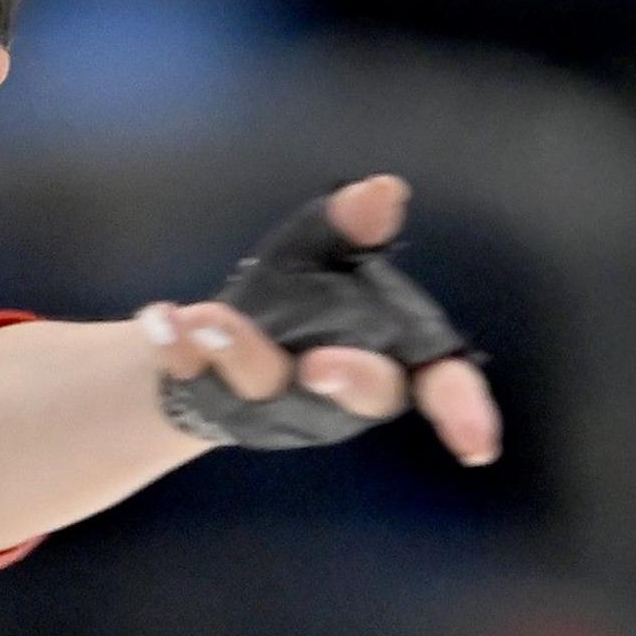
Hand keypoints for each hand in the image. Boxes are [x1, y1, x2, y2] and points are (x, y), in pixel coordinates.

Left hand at [138, 174, 502, 465]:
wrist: (212, 334)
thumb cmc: (298, 296)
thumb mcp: (324, 251)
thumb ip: (353, 225)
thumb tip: (382, 190)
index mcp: (391, 353)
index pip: (442, 384)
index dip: (463, 412)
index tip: (476, 446)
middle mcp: (342, 389)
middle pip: (363, 395)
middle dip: (347, 379)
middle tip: (318, 362)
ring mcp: (278, 406)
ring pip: (266, 388)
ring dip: (237, 350)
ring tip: (204, 314)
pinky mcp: (219, 405)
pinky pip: (194, 382)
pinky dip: (174, 349)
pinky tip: (159, 317)